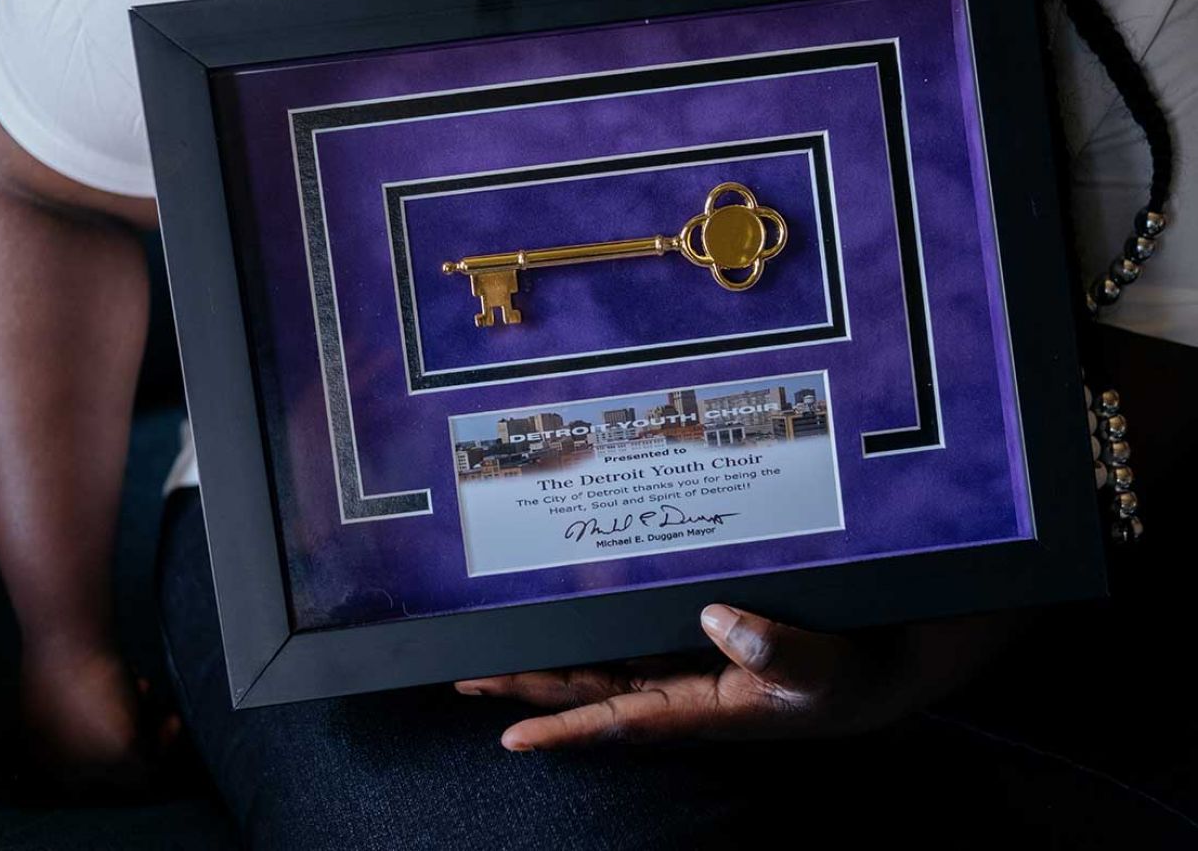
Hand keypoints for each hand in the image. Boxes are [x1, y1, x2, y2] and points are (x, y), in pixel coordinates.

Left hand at [455, 604, 1033, 750]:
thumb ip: (777, 652)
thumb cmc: (858, 676)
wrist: (888, 661)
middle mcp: (685, 688)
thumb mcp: (827, 672)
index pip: (621, 719)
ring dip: (551, 659)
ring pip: (605, 661)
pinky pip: (636, 635)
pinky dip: (598, 629)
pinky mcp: (703, 638)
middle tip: (465, 678)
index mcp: (706, 708)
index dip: (564, 730)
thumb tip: (715, 619)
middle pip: (591, 688)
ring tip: (495, 652)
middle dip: (529, 686)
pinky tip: (571, 618)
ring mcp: (690, 663)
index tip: (507, 737)